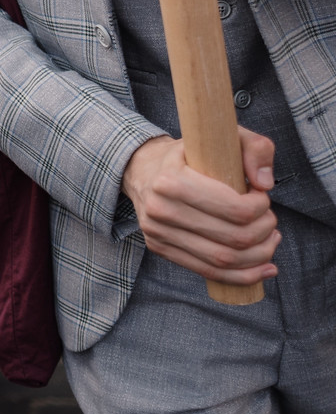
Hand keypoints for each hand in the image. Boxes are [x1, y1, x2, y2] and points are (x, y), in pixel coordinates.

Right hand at [121, 128, 280, 285]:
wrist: (142, 170)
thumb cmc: (189, 155)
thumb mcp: (224, 137)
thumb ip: (254, 148)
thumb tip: (265, 184)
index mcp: (172, 180)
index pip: (235, 209)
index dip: (262, 209)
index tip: (264, 198)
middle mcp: (160, 209)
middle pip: (232, 238)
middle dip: (264, 233)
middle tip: (270, 221)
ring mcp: (157, 232)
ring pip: (222, 260)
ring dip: (258, 257)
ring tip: (270, 243)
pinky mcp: (159, 248)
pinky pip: (207, 272)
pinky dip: (241, 276)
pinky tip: (263, 268)